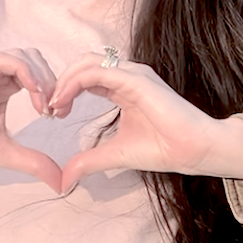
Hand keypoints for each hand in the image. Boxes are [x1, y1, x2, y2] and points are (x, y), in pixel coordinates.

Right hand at [0, 48, 61, 190]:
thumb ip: (34, 162)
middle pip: (35, 58)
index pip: (37, 72)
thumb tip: (62, 183)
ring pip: (23, 55)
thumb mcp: (5, 153)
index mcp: (2, 87)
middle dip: (52, 80)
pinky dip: (25, 72)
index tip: (59, 115)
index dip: (54, 88)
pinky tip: (34, 93)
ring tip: (45, 105)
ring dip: (42, 77)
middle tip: (56, 109)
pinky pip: (4, 60)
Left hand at [47, 56, 242, 192]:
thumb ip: (88, 161)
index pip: (86, 76)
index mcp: (123, 87)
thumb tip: (64, 179)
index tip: (53, 114)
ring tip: (54, 105)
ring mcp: (133, 74)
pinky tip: (63, 102)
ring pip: (86, 63)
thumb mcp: (114, 154)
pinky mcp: (137, 80)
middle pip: (82, 64)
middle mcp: (127, 75)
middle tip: (49, 108)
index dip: (64, 90)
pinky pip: (97, 73)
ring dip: (64, 81)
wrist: (193, 150)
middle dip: (60, 82)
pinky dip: (75, 83)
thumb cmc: (163, 149)